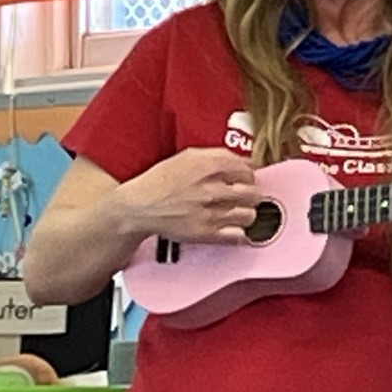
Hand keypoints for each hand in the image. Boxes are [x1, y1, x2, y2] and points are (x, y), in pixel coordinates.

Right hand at [115, 147, 259, 243]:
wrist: (139, 206)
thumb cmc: (160, 182)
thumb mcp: (188, 157)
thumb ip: (217, 156)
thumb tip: (245, 162)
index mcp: (207, 166)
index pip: (247, 169)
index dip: (249, 175)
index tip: (247, 179)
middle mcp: (210, 188)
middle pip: (252, 192)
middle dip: (251, 194)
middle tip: (245, 196)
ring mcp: (209, 212)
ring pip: (249, 214)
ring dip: (247, 213)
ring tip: (238, 212)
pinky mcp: (206, 233)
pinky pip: (237, 235)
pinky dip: (239, 232)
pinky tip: (232, 227)